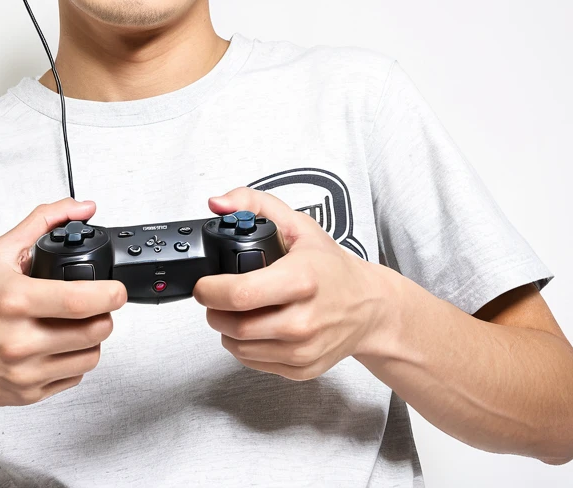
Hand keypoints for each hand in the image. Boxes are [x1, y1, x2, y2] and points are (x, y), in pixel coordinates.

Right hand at [0, 198, 126, 408]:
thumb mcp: (1, 252)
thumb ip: (42, 221)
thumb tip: (82, 207)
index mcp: (15, 300)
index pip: (77, 301)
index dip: (109, 294)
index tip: (117, 290)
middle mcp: (20, 340)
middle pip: (92, 331)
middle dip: (106, 315)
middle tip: (99, 305)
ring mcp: (26, 371)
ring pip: (90, 357)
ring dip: (94, 338)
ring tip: (79, 324)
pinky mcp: (29, 394)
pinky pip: (75, 377)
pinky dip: (76, 360)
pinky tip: (60, 345)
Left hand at [193, 188, 389, 380]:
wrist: (369, 307)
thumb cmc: (331, 266)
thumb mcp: (296, 223)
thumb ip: (252, 203)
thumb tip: (218, 204)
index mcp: (301, 279)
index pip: (240, 294)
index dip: (211, 290)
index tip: (204, 284)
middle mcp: (304, 320)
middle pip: (236, 325)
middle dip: (213, 310)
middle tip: (213, 296)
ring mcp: (303, 349)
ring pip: (240, 347)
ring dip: (225, 328)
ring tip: (232, 309)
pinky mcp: (303, 368)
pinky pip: (255, 362)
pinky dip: (243, 346)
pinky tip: (251, 326)